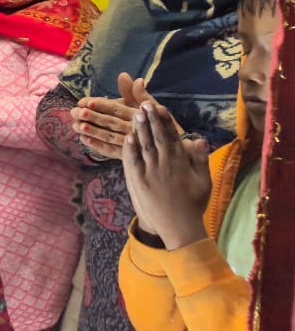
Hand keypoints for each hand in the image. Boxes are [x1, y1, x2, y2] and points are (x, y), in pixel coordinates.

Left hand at [75, 73, 181, 158]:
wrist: (182, 150)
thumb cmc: (164, 126)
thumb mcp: (153, 108)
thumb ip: (138, 93)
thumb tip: (126, 75)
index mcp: (140, 115)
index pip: (119, 109)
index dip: (103, 105)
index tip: (87, 101)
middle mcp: (137, 130)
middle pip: (112, 123)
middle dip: (94, 117)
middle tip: (78, 112)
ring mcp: (134, 145)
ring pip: (111, 137)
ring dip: (94, 132)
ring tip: (78, 126)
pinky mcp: (131, 157)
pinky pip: (113, 152)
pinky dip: (99, 147)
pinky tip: (85, 140)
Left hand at [121, 103, 211, 248]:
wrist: (179, 226)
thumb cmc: (193, 204)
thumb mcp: (204, 181)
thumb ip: (200, 159)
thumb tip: (199, 139)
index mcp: (181, 162)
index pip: (172, 136)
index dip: (165, 121)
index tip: (160, 107)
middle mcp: (165, 163)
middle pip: (156, 137)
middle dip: (150, 119)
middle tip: (144, 104)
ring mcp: (150, 171)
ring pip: (144, 145)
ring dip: (140, 129)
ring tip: (135, 113)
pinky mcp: (138, 181)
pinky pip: (132, 161)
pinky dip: (129, 148)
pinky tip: (127, 137)